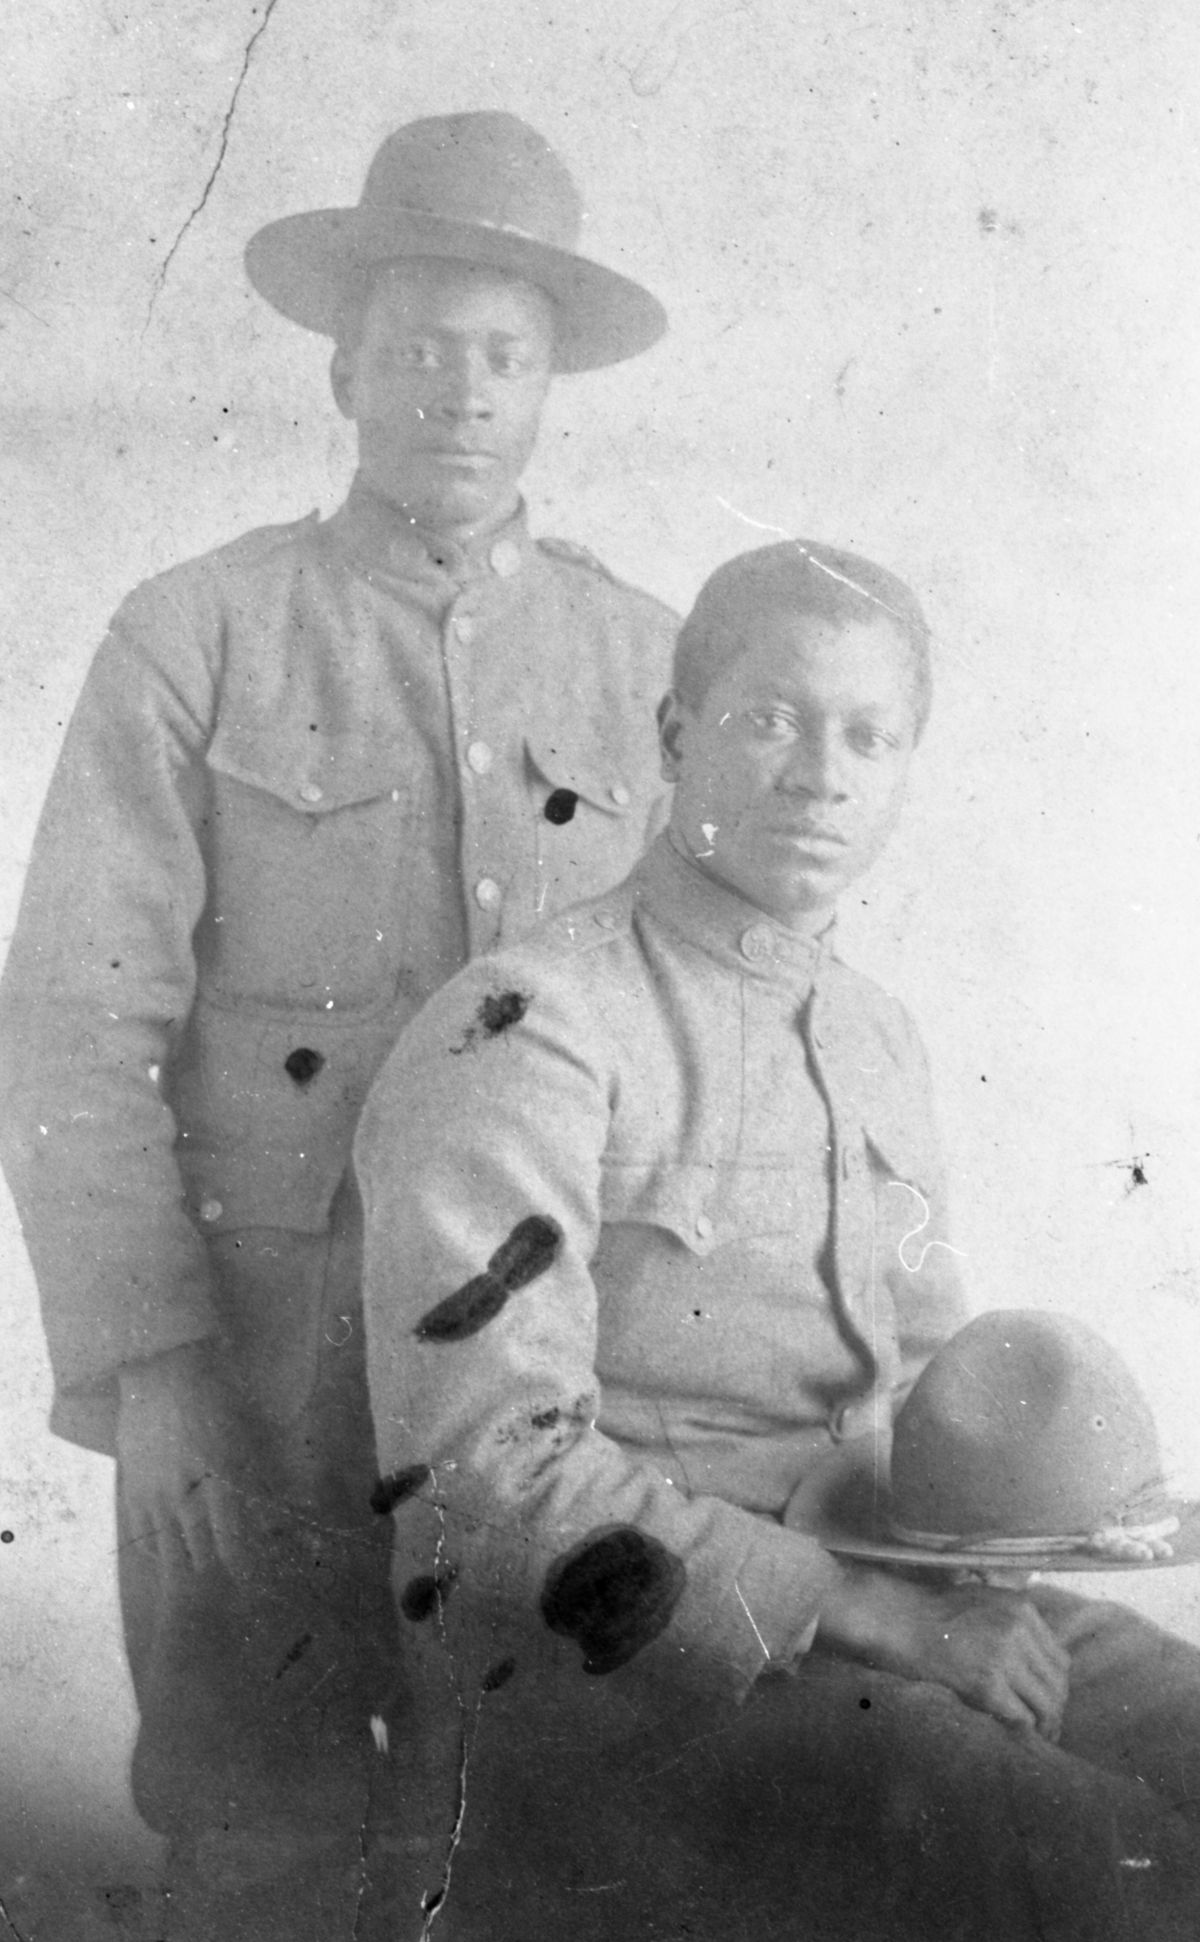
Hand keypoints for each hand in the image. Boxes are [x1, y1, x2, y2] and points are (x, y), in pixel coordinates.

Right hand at [116, 1340, 282, 1578]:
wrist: (161, 1370)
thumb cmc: (215, 1396)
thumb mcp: (245, 1434)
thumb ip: (259, 1478)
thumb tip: (281, 1514)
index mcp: (218, 1477)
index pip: (233, 1543)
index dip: (247, 1568)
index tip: (258, 1579)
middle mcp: (183, 1492)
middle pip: (202, 1555)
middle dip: (220, 1567)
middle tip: (236, 1572)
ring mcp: (153, 1495)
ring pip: (172, 1555)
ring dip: (192, 1564)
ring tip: (206, 1569)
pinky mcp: (132, 1492)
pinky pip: (146, 1540)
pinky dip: (163, 1553)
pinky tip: (175, 1552)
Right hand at [816, 1563, 1069, 1740]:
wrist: (897, 1619)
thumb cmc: (931, 1612)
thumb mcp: (982, 1601)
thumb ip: (1013, 1625)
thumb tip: (1035, 1666)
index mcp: (1021, 1608)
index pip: (1060, 1658)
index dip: (1055, 1685)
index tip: (1047, 1701)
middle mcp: (1019, 1629)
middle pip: (1057, 1682)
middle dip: (1053, 1709)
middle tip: (1045, 1728)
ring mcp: (1003, 1655)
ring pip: (1046, 1702)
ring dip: (1043, 1725)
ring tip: (1035, 1737)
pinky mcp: (986, 1683)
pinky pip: (1021, 1716)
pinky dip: (1022, 1730)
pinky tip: (1016, 1736)